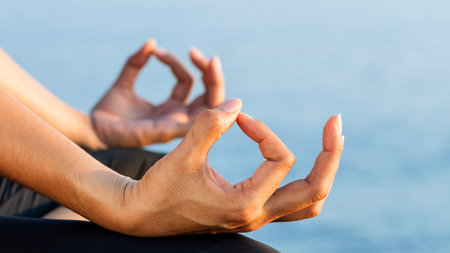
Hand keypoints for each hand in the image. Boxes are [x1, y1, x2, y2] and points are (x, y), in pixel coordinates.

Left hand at [91, 39, 224, 146]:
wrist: (93, 129)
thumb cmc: (108, 112)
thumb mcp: (123, 82)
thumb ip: (136, 62)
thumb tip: (151, 43)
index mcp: (170, 108)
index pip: (188, 82)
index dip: (177, 63)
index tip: (157, 52)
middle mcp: (177, 117)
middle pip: (209, 96)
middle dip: (211, 73)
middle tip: (197, 53)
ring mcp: (175, 126)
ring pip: (212, 106)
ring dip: (215, 82)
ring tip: (210, 61)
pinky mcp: (169, 132)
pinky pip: (199, 119)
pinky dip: (209, 101)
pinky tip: (206, 78)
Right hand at [117, 99, 343, 235]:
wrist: (142, 216)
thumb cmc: (159, 188)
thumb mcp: (182, 154)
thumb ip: (210, 124)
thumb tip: (239, 103)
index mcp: (244, 203)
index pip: (279, 158)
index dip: (264, 129)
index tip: (240, 117)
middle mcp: (256, 215)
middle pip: (315, 190)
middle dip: (331, 155)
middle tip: (336, 124)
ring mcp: (255, 217)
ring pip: (308, 203)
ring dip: (322, 172)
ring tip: (329, 144)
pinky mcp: (249, 213)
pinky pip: (291, 203)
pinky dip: (302, 181)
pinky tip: (295, 159)